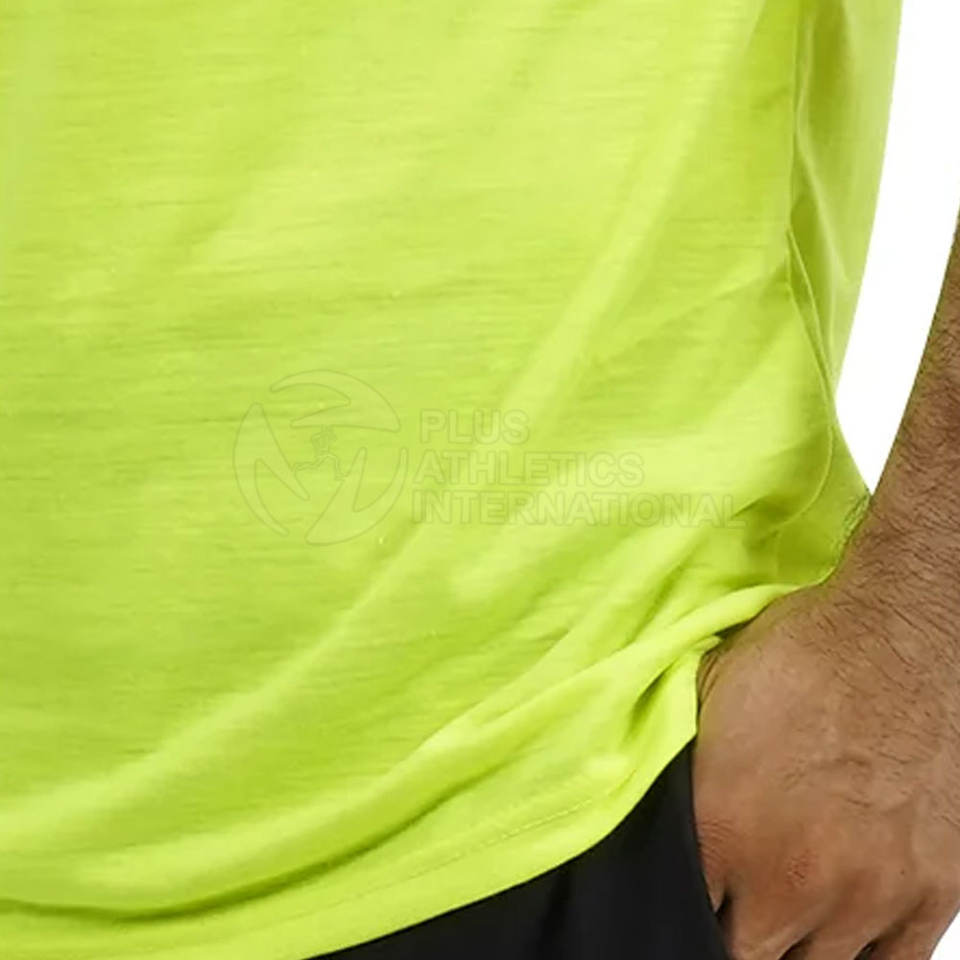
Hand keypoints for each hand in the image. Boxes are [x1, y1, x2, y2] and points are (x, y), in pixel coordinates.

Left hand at [694, 572, 959, 959]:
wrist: (898, 633)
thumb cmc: (803, 656)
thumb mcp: (707, 700)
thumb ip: (683, 773)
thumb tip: (663, 809)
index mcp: (725, 829)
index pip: (685, 914)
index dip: (687, 907)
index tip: (698, 894)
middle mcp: (792, 877)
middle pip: (747, 955)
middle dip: (736, 933)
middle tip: (739, 904)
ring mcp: (867, 894)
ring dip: (797, 945)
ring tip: (791, 909)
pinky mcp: (931, 893)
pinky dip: (863, 956)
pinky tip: (844, 931)